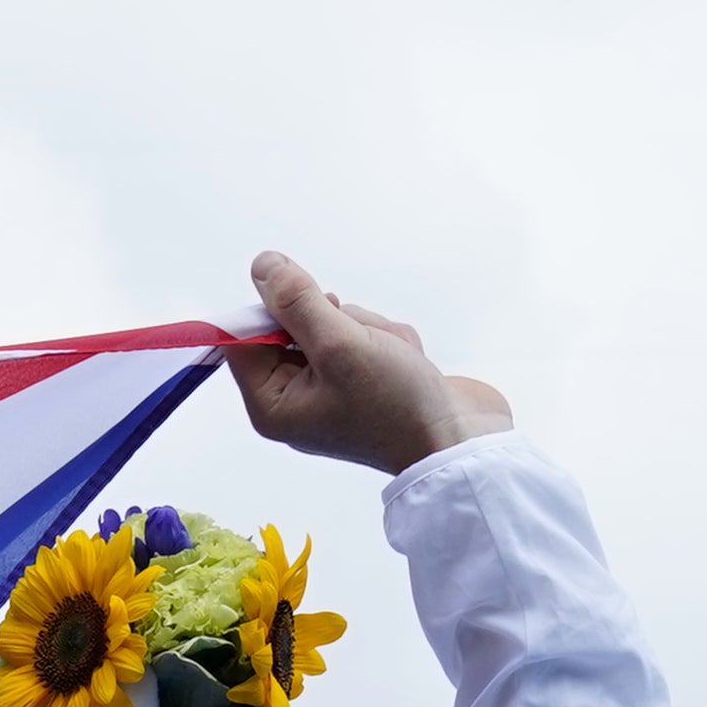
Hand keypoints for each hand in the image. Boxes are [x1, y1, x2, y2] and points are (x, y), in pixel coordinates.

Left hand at [227, 254, 512, 475]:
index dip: (276, 310)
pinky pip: (364, 339)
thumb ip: (299, 303)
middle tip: (364, 341)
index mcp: (270, 405)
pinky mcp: (365, 381)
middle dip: (338, 322)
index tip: (315, 301)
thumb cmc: (396, 402)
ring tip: (394, 355)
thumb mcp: (341, 344)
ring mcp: (330, 391)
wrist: (461, 440)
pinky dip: (388, 340)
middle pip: (293, 328)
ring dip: (369, 329)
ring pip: (336, 327)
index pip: (245, 340)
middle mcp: (293, 401)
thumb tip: (263, 266)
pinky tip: (408, 359)